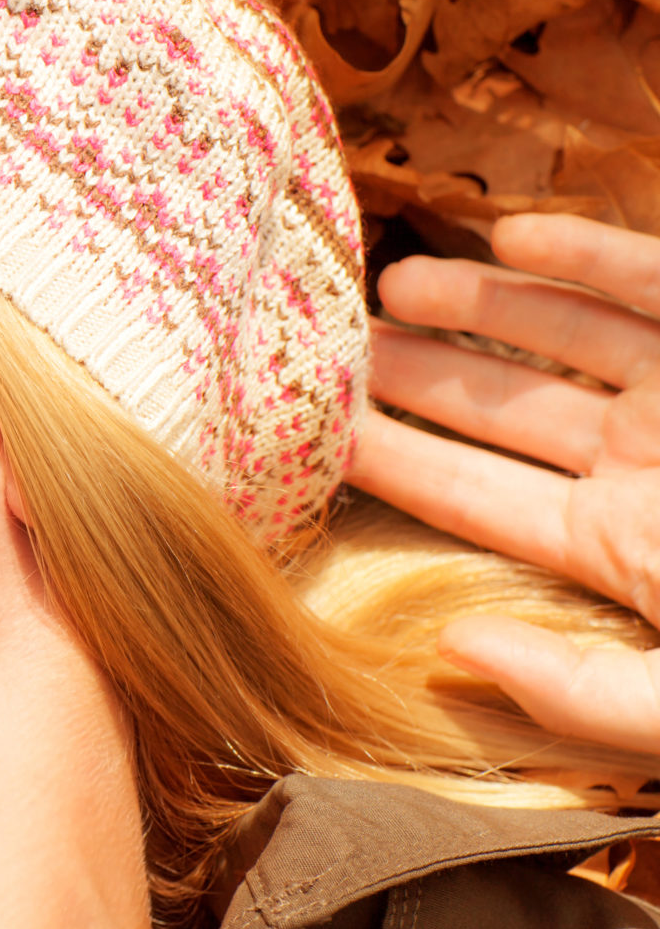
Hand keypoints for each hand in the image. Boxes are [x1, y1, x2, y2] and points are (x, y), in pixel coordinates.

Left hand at [344, 212, 659, 755]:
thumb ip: (584, 693)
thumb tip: (452, 647)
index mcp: (620, 548)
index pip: (474, 497)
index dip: (389, 461)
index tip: (303, 431)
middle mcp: (648, 464)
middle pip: (502, 407)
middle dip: (413, 373)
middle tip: (316, 342)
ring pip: (569, 333)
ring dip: (482, 303)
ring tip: (392, 285)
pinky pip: (658, 284)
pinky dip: (591, 255)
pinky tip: (519, 235)